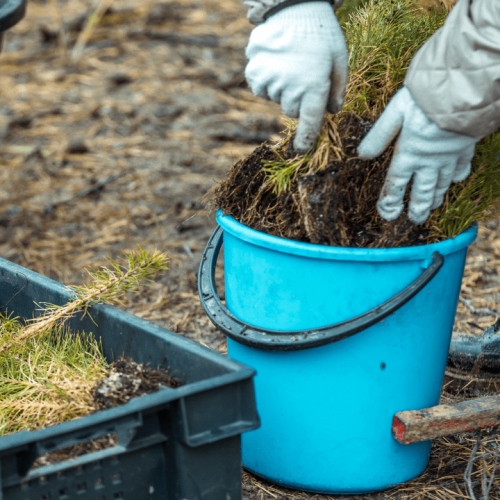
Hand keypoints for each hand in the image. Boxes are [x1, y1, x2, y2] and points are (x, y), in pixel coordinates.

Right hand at [245, 1, 347, 152]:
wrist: (294, 7)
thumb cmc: (321, 34)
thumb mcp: (339, 60)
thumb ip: (338, 90)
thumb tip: (332, 111)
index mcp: (314, 88)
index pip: (309, 124)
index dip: (306, 139)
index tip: (302, 151)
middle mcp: (290, 89)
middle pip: (292, 111)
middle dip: (298, 101)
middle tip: (304, 76)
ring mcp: (270, 82)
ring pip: (276, 99)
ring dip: (283, 89)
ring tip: (290, 64)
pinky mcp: (254, 74)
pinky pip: (261, 89)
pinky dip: (267, 81)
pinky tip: (275, 63)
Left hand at [357, 87, 478, 224]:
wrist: (463, 90)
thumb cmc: (426, 98)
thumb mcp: (395, 112)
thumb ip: (379, 135)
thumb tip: (361, 155)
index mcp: (408, 154)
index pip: (395, 184)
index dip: (390, 202)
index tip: (388, 214)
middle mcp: (428, 161)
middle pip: (421, 191)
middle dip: (417, 208)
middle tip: (415, 220)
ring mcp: (448, 157)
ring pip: (441, 184)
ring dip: (435, 197)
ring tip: (431, 207)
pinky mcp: (465, 149)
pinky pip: (461, 169)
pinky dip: (456, 177)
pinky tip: (454, 180)